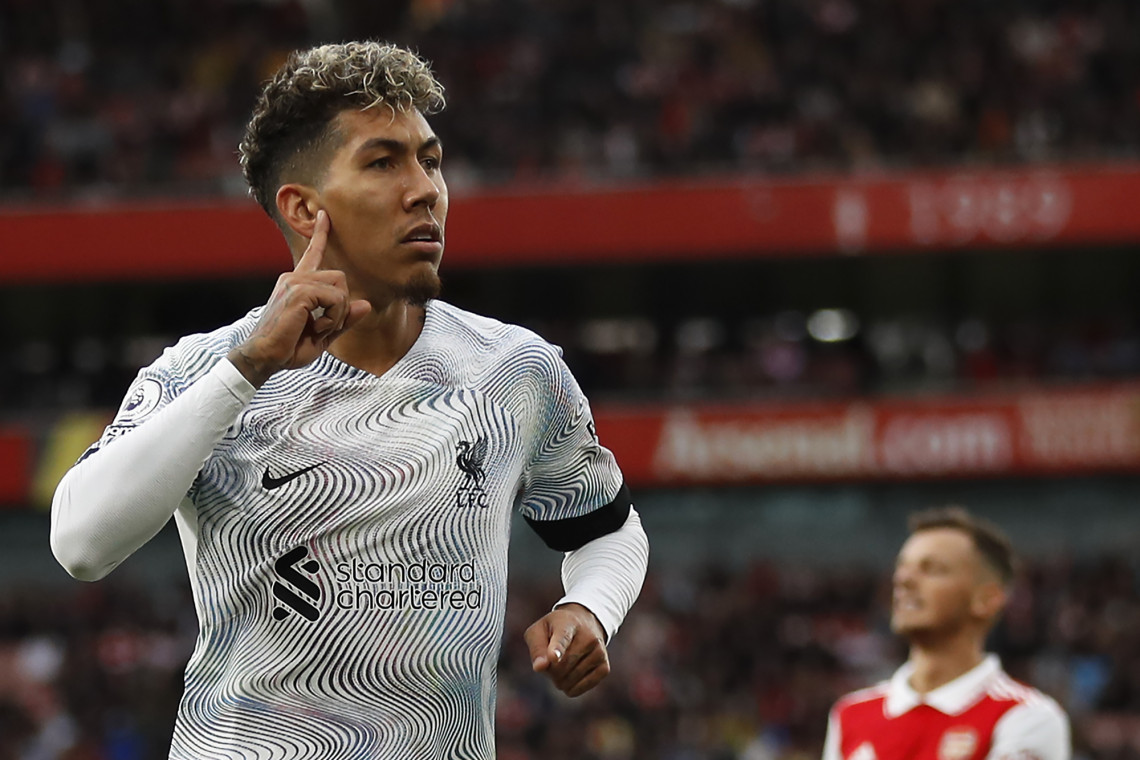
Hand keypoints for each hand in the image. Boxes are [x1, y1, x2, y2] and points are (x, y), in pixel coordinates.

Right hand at [228, 210, 370, 386]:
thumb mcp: (323, 334)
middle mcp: (294, 277)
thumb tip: (366, 304)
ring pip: (340, 288)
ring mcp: (295, 282)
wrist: (265, 358)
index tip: (324, 215)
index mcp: (297, 283)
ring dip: (338, 314)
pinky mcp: (298, 291)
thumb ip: (343, 319)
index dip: (320, 234)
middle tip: (325, 326)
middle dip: (342, 305)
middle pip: (340, 276)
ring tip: (318, 328)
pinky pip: (335, 298)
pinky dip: (333, 318)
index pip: (312, 254)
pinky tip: (316, 328)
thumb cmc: (289, 348)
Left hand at [525, 603, 609, 696]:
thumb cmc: (555, 629)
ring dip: (558, 679)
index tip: (553, 657)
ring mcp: (598, 652)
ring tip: (562, 663)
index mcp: (567, 624)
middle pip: (561, 668)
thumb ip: (536, 648)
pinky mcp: (605, 668)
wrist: (585, 623)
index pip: (562, 639)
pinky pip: (578, 689)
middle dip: (550, 670)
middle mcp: (588, 637)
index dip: (557, 649)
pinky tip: (571, 674)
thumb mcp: (539, 630)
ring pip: (568, 681)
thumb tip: (539, 668)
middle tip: (551, 658)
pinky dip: (569, 687)